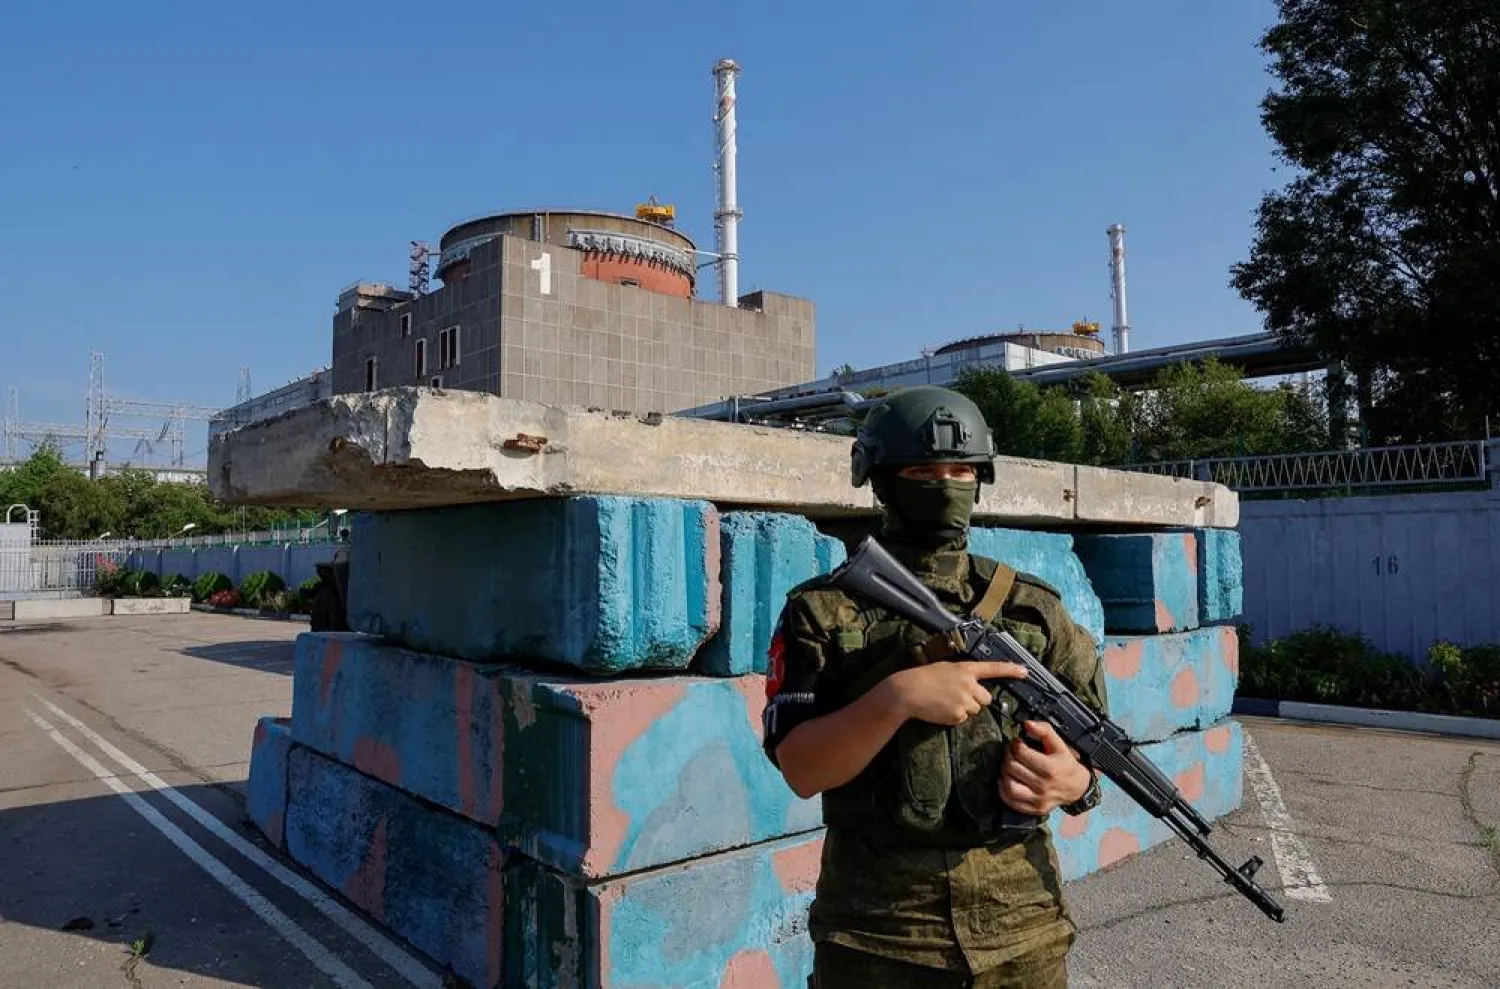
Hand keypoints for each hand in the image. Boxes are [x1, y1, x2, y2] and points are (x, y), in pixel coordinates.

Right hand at [886, 661, 1026, 725]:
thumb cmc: (924, 678)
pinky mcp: (958, 714)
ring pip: (975, 710)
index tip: (1025, 672)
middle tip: (957, 696)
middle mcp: (969, 684)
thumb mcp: (946, 669)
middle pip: (986, 698)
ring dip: (964, 709)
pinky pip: (963, 719)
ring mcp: (965, 700)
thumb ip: (963, 675)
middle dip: (976, 700)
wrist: (908, 691)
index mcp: (965, 668)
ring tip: (945, 702)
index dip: (1010, 670)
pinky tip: (941, 709)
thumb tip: (974, 687)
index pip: (993, 668)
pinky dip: (954, 717)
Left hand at [999, 720, 1091, 815]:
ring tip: (1008, 766)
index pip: (1021, 753)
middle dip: (1008, 756)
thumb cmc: (1066, 764)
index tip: (1017, 742)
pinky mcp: (1034, 809)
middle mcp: (1043, 786)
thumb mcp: (1060, 745)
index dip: (1015, 744)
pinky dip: (1003, 789)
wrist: (1078, 788)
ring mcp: (1038, 800)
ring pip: (1009, 785)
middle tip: (1011, 752)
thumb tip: (1026, 724)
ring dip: (1004, 773)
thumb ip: (1044, 731)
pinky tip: (1007, 780)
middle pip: (1013, 768)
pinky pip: (1011, 801)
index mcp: (1050, 768)